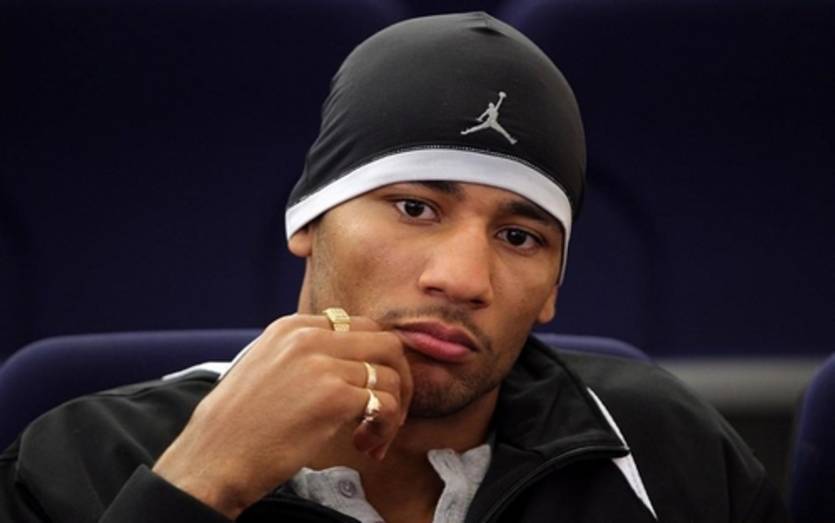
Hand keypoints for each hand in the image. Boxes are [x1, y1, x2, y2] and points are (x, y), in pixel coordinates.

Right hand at [152, 313, 411, 518]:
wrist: (212, 458)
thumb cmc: (239, 425)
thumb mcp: (267, 367)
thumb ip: (306, 356)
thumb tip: (353, 365)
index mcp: (293, 326)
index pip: (360, 328)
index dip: (373, 363)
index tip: (366, 396)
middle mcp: (309, 336)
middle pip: (386, 343)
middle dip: (398, 380)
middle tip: (385, 416)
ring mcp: (323, 363)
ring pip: (392, 375)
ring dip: (393, 412)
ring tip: (372, 438)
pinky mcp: (334, 395)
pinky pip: (386, 403)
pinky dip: (385, 428)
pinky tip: (364, 445)